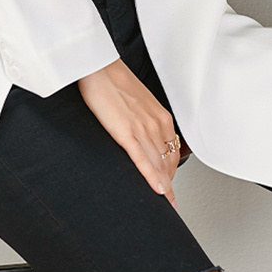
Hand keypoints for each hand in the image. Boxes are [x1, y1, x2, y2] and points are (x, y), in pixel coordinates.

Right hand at [78, 58, 180, 207]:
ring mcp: (143, 129)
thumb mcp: (137, 102)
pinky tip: (157, 191)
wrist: (99, 68)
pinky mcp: (127, 133)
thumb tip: (141, 133)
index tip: (170, 183)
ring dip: (164, 187)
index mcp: (160, 116)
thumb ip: (144, 119)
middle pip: (168, 161)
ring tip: (166, 203)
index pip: (172, 151)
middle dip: (169, 183)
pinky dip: (152, 178)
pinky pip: (143, 161)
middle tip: (169, 200)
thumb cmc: (114, 81)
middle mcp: (156, 123)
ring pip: (159, 165)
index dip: (171, 171)